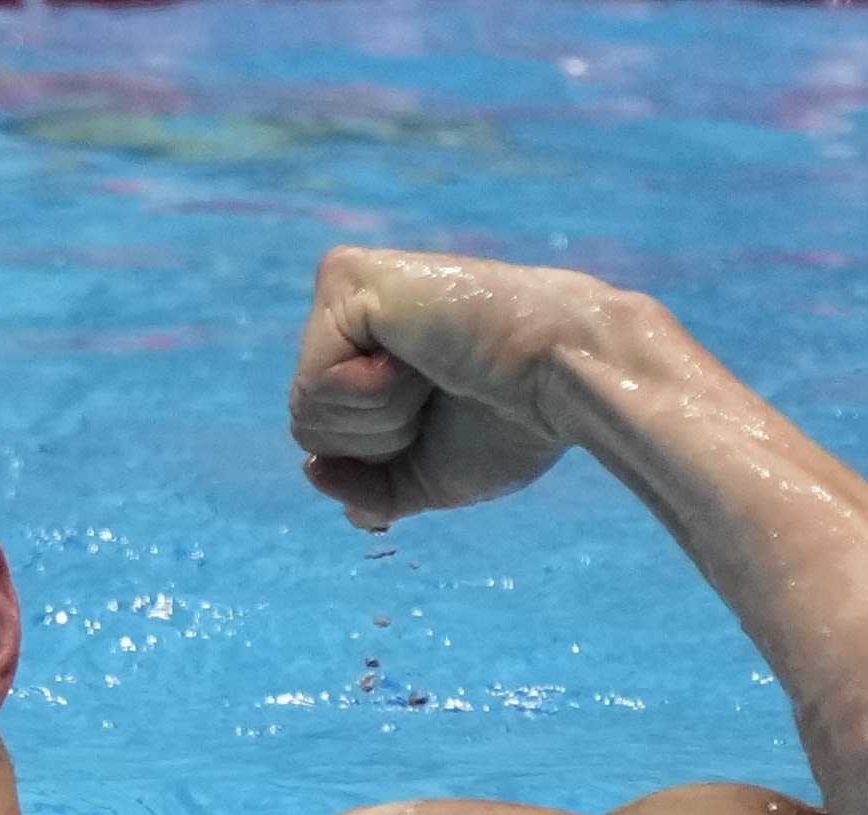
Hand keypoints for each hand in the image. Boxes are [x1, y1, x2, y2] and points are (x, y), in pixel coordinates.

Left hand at [288, 247, 614, 529]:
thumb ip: (370, 486)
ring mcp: (345, 289)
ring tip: (436, 371)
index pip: (322, 435)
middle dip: (377, 439)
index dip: (378, 456)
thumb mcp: (430, 474)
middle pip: (304, 424)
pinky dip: (374, 394)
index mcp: (370, 353)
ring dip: (381, 417)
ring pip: (305, 408)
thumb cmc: (514, 422)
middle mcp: (351, 314)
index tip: (441, 419)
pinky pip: (316, 382)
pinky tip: (422, 356)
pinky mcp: (345, 276)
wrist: (563, 380)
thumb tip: (312, 470)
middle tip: (440, 393)